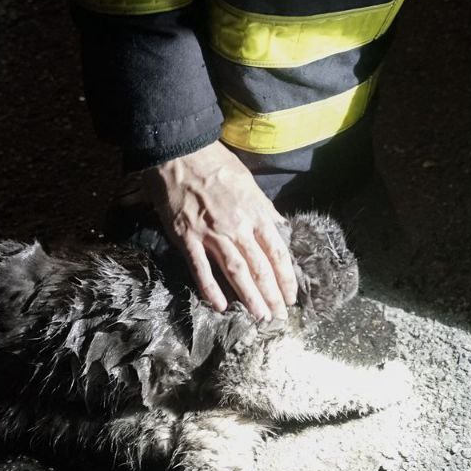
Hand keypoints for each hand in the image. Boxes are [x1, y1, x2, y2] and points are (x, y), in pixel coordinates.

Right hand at [145, 140, 296, 320]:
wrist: (180, 152)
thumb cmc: (216, 164)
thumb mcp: (249, 183)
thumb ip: (264, 209)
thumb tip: (279, 226)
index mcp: (256, 213)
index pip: (278, 253)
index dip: (286, 278)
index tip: (291, 297)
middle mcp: (238, 227)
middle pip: (260, 268)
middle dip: (272, 296)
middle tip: (278, 318)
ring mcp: (212, 233)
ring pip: (237, 272)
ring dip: (250, 298)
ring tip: (259, 317)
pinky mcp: (187, 237)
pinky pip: (201, 268)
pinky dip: (211, 289)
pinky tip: (220, 306)